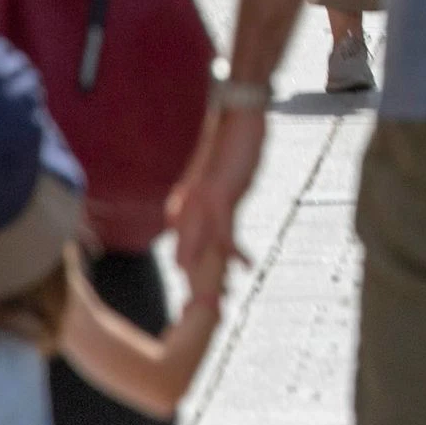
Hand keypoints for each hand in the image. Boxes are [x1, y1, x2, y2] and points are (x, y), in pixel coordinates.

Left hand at [166, 103, 267, 297]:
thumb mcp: (219, 179)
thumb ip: (212, 200)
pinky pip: (225, 232)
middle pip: (187, 254)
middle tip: (202, 307)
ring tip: (220, 298)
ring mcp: (203, 202)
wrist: (237, 116)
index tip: (194, 293)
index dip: (188, 271)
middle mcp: (188, 205)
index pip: (181, 245)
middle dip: (196, 283)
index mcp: (184, 203)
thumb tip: (210, 219)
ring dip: (212, 276)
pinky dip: (234, 252)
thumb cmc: (231, 144)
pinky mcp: (222, 196)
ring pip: (203, 248)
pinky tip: (244, 266)